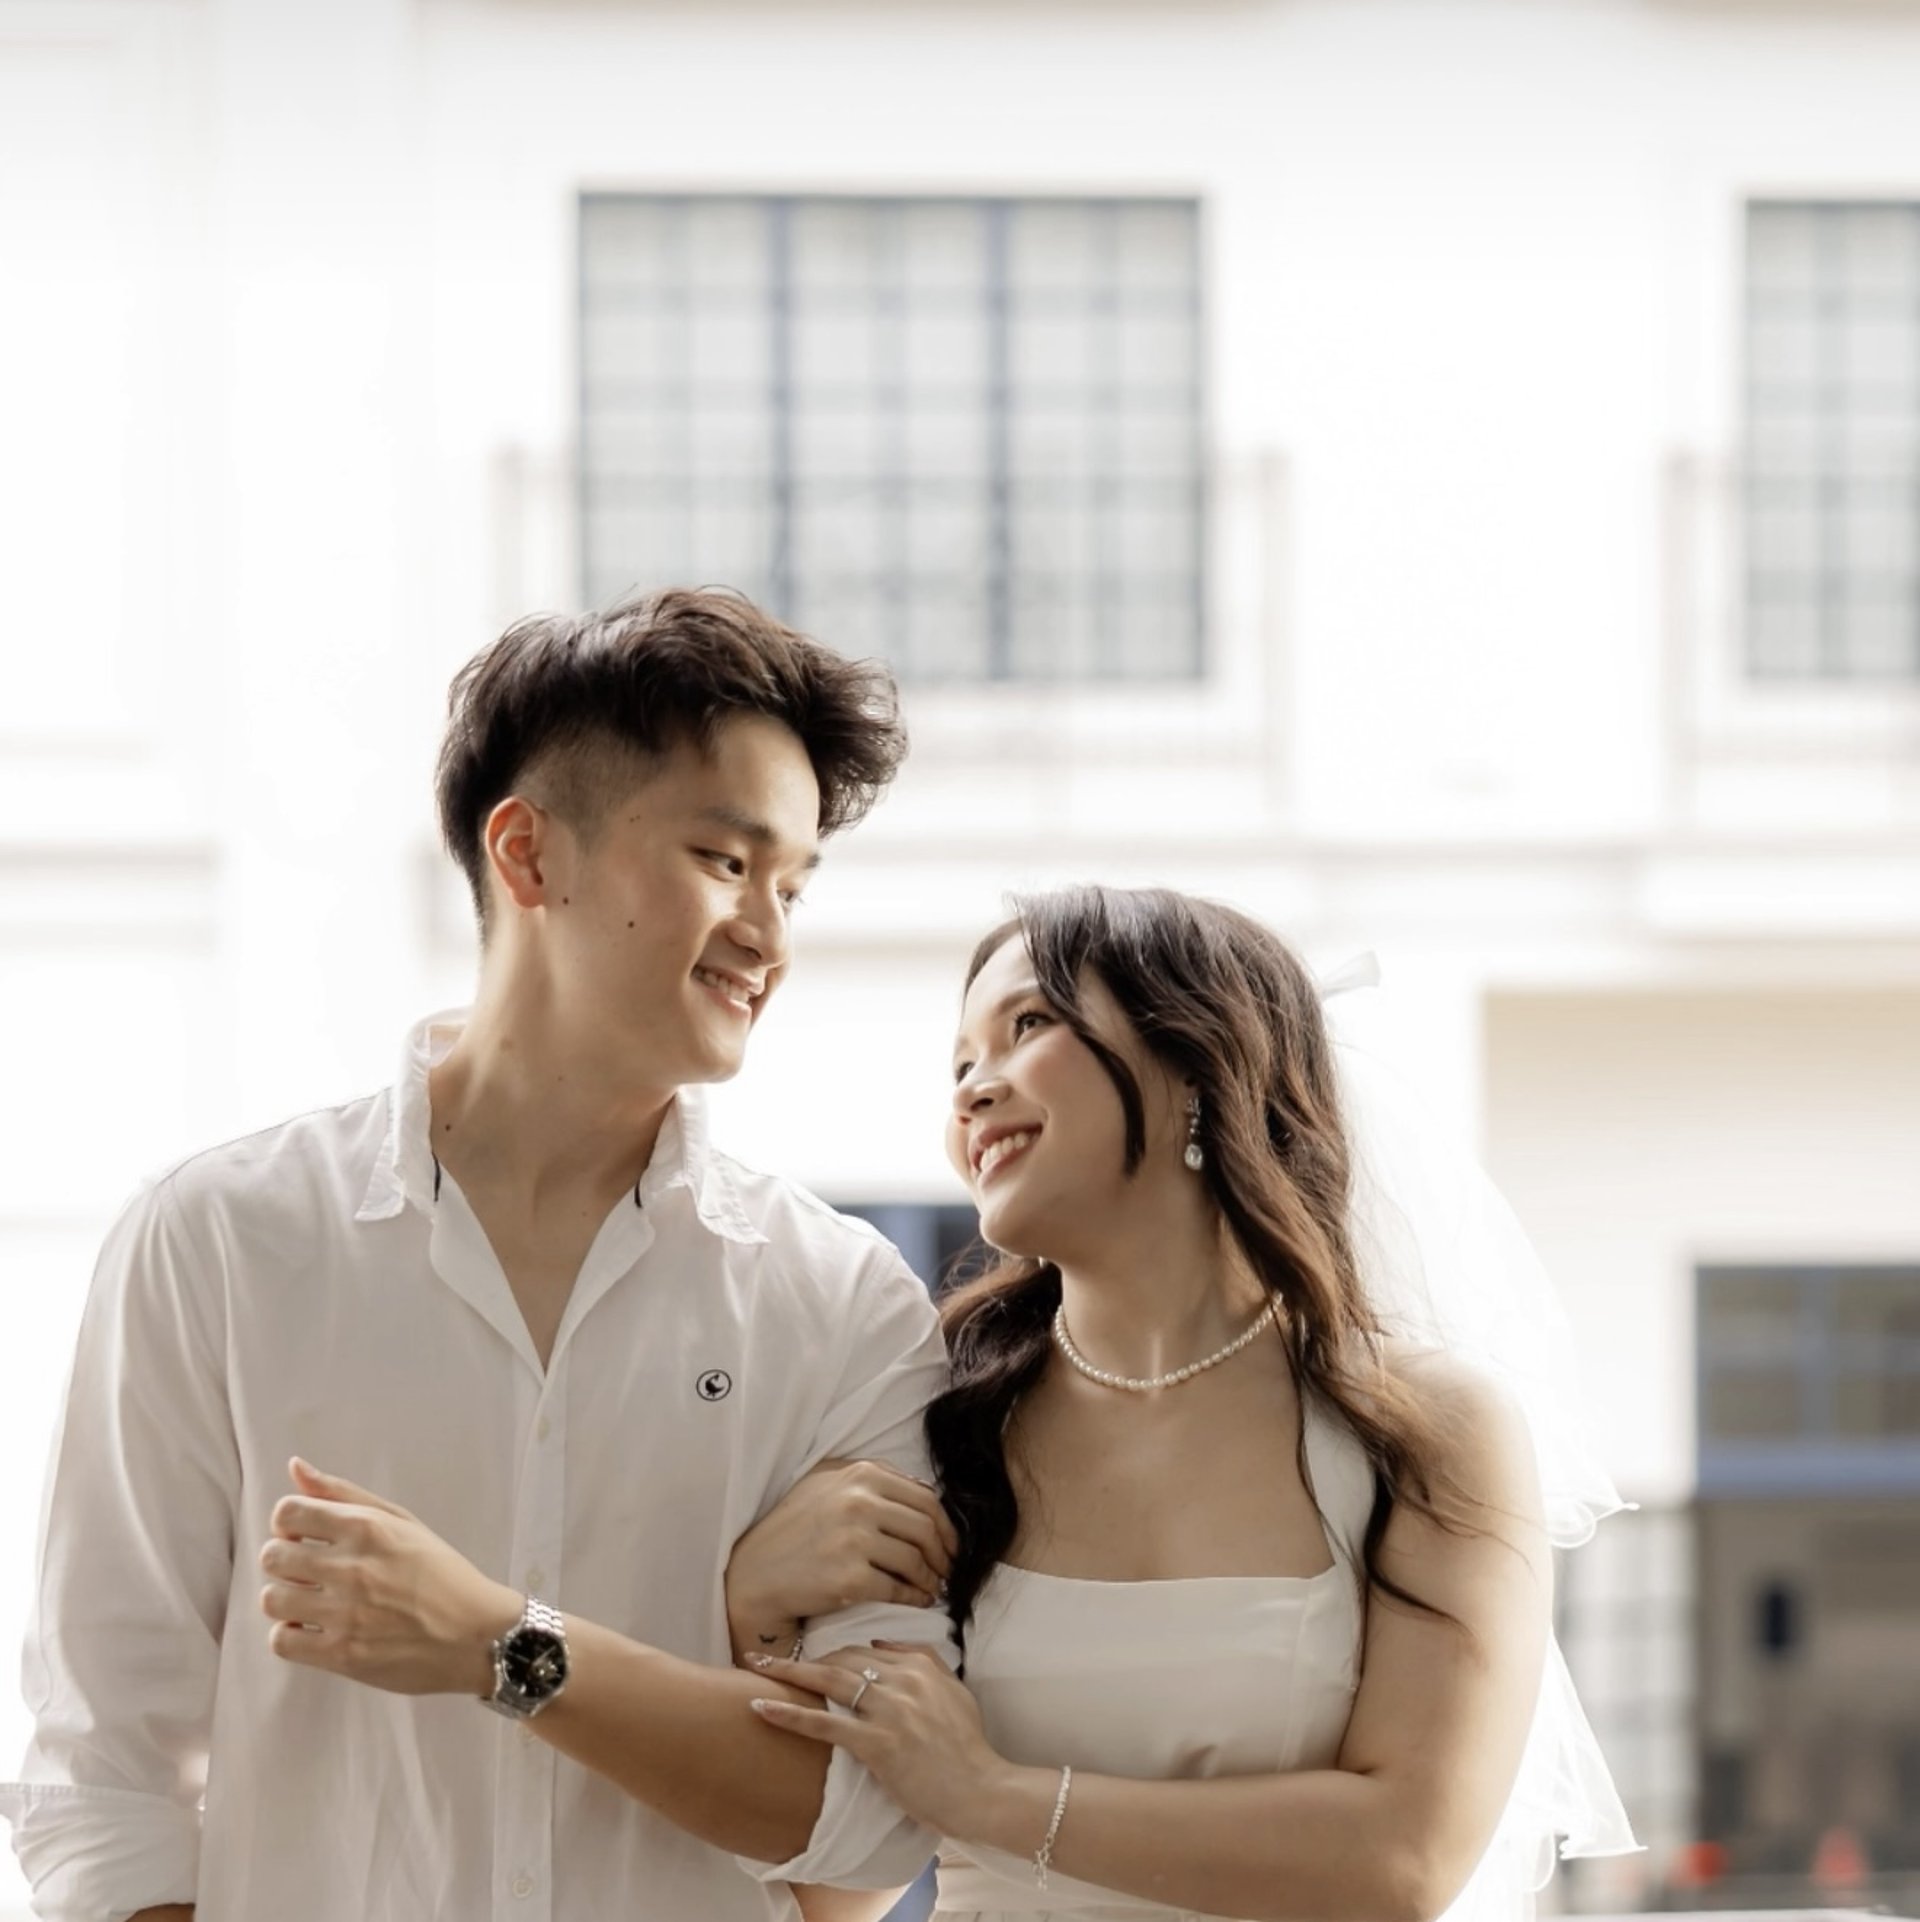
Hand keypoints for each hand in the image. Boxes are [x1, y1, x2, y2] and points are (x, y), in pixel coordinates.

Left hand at [258, 1459, 518, 1696]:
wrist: (475, 1634)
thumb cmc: (441, 1573)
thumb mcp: (401, 1521)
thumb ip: (344, 1494)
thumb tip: (295, 1467)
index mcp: (367, 1528)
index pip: (288, 1512)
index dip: (289, 1523)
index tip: (305, 1535)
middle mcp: (352, 1567)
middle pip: (272, 1556)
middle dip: (284, 1560)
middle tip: (309, 1570)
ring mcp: (345, 1614)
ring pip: (271, 1599)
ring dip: (285, 1598)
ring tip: (310, 1601)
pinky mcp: (341, 1655)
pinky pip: (281, 1641)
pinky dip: (291, 1635)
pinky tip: (313, 1629)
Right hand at [725, 1460, 957, 1665]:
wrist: (755, 1574)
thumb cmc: (793, 1528)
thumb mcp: (827, 1484)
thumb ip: (872, 1479)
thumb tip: (925, 1494)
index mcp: (860, 1474)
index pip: (925, 1497)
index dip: (945, 1524)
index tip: (949, 1543)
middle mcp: (859, 1501)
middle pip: (927, 1527)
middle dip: (945, 1552)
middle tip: (948, 1569)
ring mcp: (854, 1540)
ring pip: (916, 1560)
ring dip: (932, 1578)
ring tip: (933, 1587)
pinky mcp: (850, 1579)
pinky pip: (899, 1589)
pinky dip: (916, 1596)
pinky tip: (918, 1600)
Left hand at [746, 1642, 1006, 1838]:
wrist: (980, 1790)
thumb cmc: (968, 1748)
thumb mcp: (954, 1691)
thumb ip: (923, 1659)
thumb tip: (881, 1642)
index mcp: (920, 1666)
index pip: (865, 1651)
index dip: (832, 1657)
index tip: (808, 1663)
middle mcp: (902, 1680)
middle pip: (841, 1660)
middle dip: (802, 1659)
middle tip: (766, 1660)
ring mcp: (888, 1711)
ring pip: (828, 1682)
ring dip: (786, 1673)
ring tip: (754, 1668)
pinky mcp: (876, 1744)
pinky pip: (824, 1724)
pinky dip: (788, 1714)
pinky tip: (760, 1707)